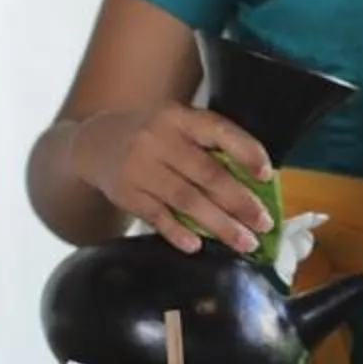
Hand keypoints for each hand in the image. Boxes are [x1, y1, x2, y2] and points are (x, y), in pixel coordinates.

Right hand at [66, 105, 273, 254]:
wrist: (94, 142)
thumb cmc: (153, 136)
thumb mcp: (177, 125)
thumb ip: (208, 145)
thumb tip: (255, 184)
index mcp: (180, 117)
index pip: (218, 131)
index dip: (245, 151)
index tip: (267, 175)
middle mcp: (159, 139)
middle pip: (207, 173)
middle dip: (241, 202)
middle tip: (264, 223)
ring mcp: (140, 167)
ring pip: (187, 200)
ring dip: (220, 225)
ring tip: (245, 242)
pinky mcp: (126, 193)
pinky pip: (157, 216)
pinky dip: (178, 232)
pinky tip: (198, 246)